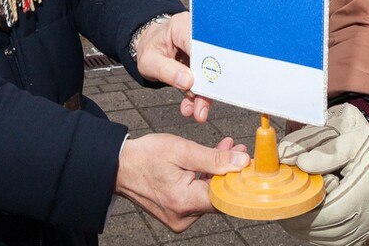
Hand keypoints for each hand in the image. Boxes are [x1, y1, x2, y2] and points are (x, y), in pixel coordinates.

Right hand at [115, 133, 247, 231]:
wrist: (119, 167)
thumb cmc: (145, 157)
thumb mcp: (181, 150)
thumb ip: (213, 158)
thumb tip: (241, 163)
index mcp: (185, 202)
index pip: (226, 197)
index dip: (240, 179)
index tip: (249, 162)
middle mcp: (184, 216)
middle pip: (219, 197)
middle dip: (230, 172)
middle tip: (236, 150)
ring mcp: (180, 218)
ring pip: (210, 196)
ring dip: (219, 174)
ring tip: (225, 149)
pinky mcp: (177, 214)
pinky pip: (199, 198)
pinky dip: (206, 181)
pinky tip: (210, 162)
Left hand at [131, 12, 214, 122]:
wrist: (150, 47)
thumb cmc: (150, 48)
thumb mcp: (149, 61)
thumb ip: (166, 70)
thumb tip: (187, 81)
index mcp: (181, 26)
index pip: (199, 44)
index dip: (204, 64)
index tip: (203, 85)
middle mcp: (195, 33)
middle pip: (209, 59)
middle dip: (206, 85)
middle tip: (202, 106)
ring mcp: (201, 47)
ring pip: (210, 71)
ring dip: (204, 94)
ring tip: (198, 111)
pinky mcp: (203, 60)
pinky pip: (206, 77)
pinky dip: (199, 93)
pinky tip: (193, 106)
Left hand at [278, 103, 368, 245]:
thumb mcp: (348, 143)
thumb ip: (323, 154)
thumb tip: (299, 163)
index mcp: (359, 196)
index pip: (321, 216)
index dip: (299, 211)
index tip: (284, 201)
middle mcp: (363, 217)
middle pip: (321, 231)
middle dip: (298, 219)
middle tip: (285, 204)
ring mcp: (365, 227)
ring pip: (327, 240)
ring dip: (308, 229)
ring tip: (296, 211)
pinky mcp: (366, 230)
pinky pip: (338, 241)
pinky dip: (321, 235)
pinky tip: (313, 220)